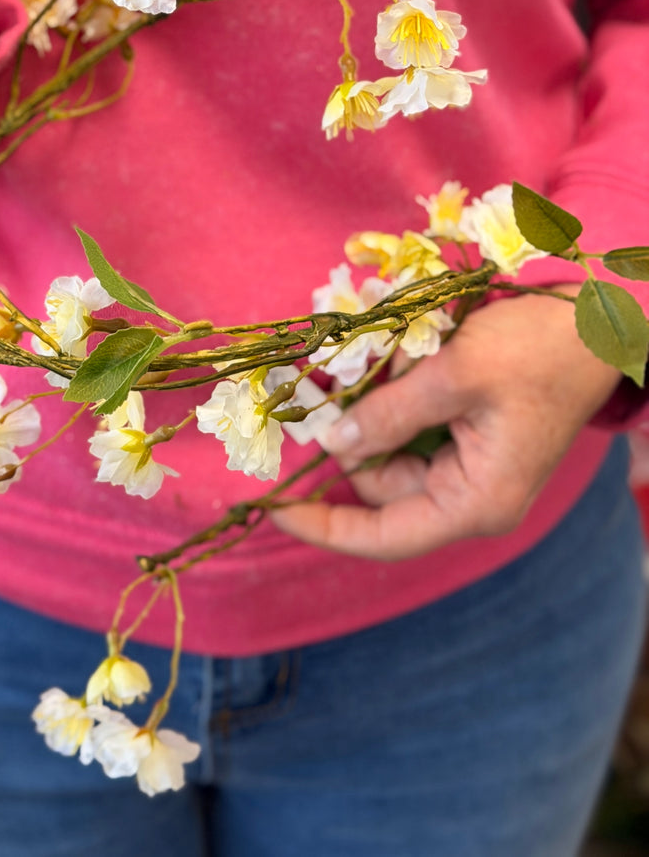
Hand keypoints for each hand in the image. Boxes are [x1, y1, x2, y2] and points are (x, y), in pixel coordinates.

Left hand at [269, 292, 619, 560]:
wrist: (594, 326)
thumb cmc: (536, 351)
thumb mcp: (454, 375)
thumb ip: (389, 412)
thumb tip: (332, 445)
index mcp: (475, 502)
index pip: (384, 538)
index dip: (324, 526)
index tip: (271, 509)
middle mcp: (472, 497)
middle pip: (380, 489)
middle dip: (347, 441)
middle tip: (317, 391)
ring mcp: (471, 468)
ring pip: (390, 454)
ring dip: (368, 414)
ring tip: (364, 364)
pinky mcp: (469, 438)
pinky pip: (410, 430)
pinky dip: (389, 401)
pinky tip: (387, 362)